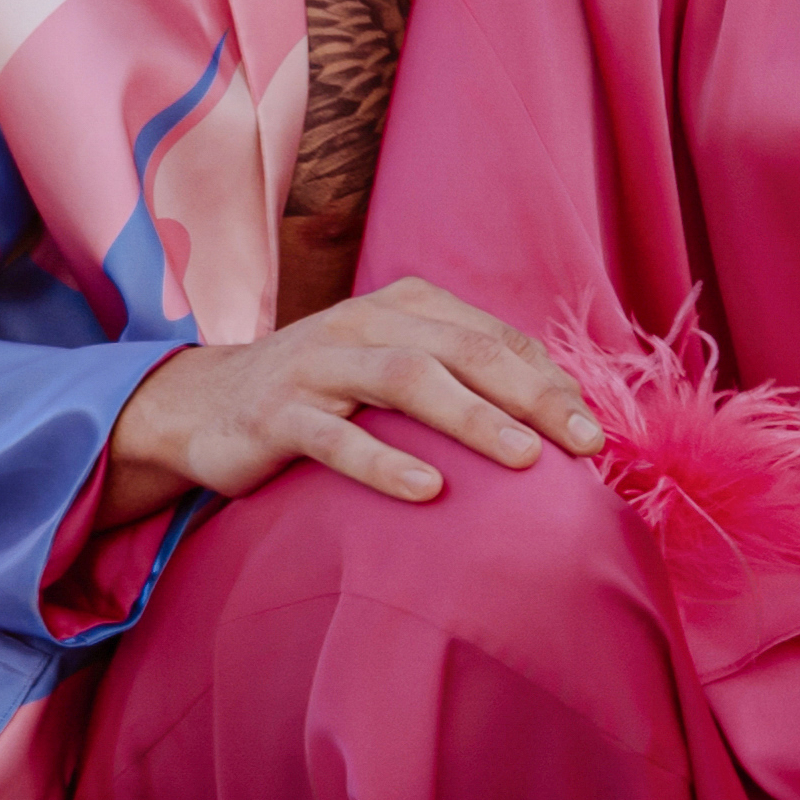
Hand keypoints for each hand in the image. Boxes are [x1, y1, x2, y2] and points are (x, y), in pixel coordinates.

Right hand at [101, 282, 602, 523]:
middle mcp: (363, 322)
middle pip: (464, 349)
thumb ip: (466, 379)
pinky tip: (428, 492)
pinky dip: (384, 463)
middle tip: (582, 443)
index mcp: (404, 306)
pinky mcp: (276, 414)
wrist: (204, 406)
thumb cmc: (325, 394)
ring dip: (472, 417)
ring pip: (407, 379)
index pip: (494, 337)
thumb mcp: (395, 371)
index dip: (550, 381)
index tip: (595, 431)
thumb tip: (563, 413)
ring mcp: (317, 365)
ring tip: (525, 458)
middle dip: (531, 395)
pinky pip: (335, 438)